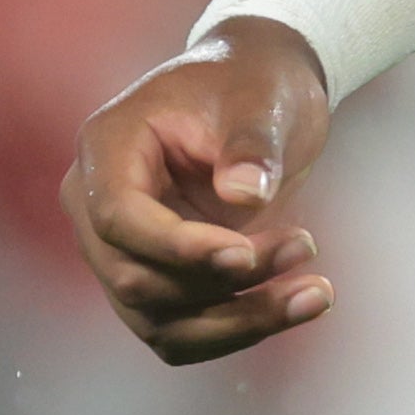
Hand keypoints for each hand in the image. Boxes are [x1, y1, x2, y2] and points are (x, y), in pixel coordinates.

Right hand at [62, 17, 338, 364]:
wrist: (260, 94)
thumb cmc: (252, 83)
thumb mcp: (261, 98)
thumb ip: (251, 144)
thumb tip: (245, 194)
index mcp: (107, 147)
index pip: (117, 218)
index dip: (177, 248)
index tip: (244, 254)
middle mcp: (97, 205)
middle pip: (135, 279)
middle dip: (222, 283)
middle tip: (304, 247)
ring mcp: (123, 250)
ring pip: (160, 320)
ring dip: (239, 320)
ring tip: (317, 294)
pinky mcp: (157, 281)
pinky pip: (183, 331)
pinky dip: (240, 328)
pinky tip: (300, 304)